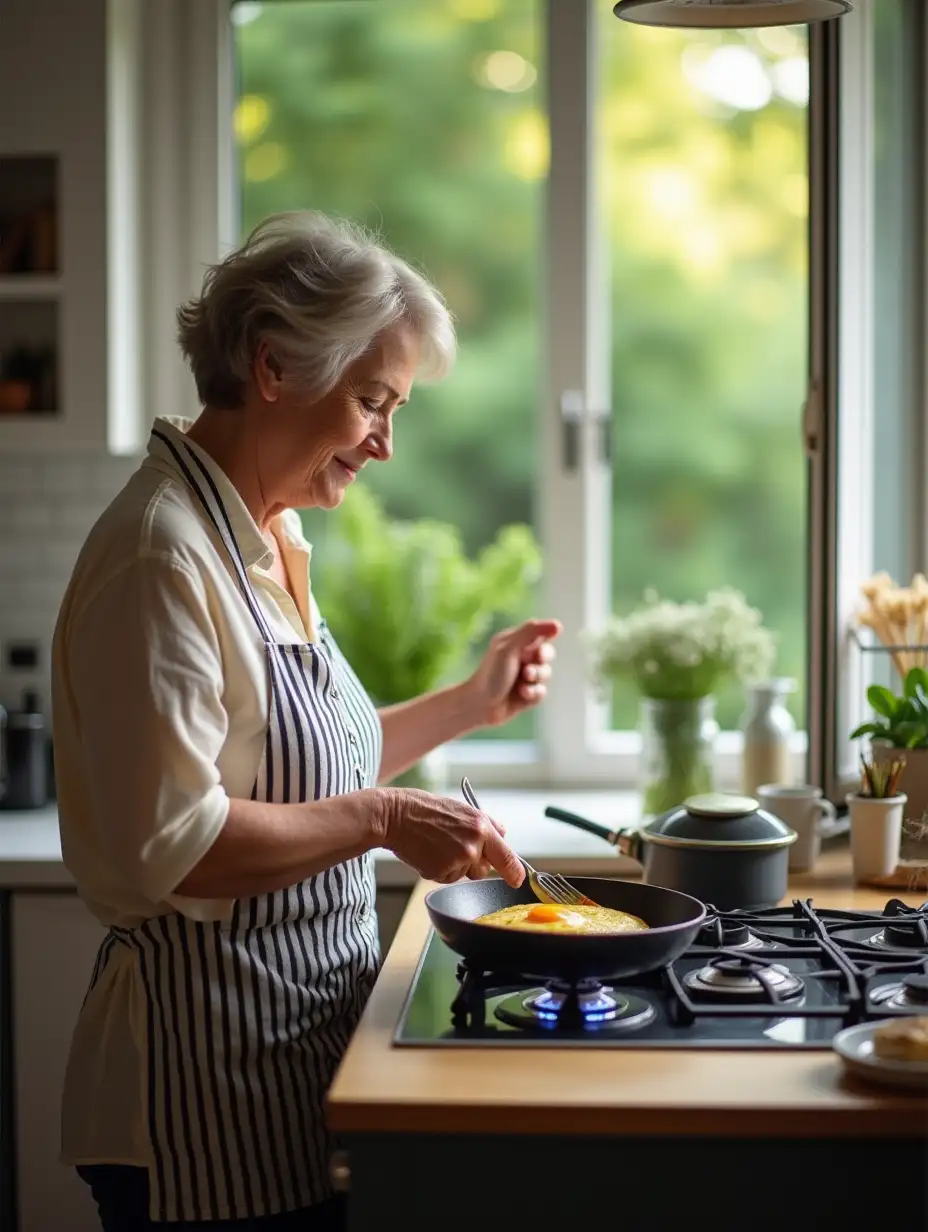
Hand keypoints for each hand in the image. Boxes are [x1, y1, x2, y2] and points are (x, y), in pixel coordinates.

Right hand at [379, 788, 524, 886]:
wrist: (396, 816)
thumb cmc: (426, 809)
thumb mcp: (462, 808)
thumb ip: (486, 824)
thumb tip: (503, 833)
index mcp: (482, 827)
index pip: (508, 857)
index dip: (515, 872)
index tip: (518, 880)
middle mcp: (473, 845)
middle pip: (484, 869)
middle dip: (474, 864)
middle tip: (453, 846)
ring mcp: (457, 860)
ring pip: (463, 874)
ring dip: (454, 866)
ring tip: (437, 845)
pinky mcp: (440, 872)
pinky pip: (446, 878)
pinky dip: (438, 870)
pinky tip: (428, 852)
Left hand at [466, 618, 561, 728]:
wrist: (480, 705)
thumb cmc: (491, 673)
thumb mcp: (509, 647)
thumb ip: (532, 632)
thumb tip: (558, 625)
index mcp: (515, 642)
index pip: (539, 632)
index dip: (546, 637)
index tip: (542, 642)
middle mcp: (521, 657)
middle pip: (547, 653)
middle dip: (541, 660)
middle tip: (529, 665)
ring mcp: (525, 677)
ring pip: (546, 673)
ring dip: (536, 677)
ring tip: (523, 682)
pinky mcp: (528, 694)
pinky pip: (542, 691)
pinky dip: (533, 693)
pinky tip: (522, 694)